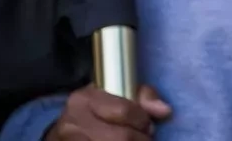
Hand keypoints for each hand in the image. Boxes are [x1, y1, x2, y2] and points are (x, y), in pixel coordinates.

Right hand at [46, 84, 169, 140]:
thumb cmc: (100, 112)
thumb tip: (164, 110)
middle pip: (121, 138)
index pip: (123, 111)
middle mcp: (71, 122)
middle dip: (140, 140)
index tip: (147, 125)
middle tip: (144, 139)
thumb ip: (144, 98)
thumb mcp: (118, 96)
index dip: (142, 121)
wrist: (67, 131)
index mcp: (84, 99)